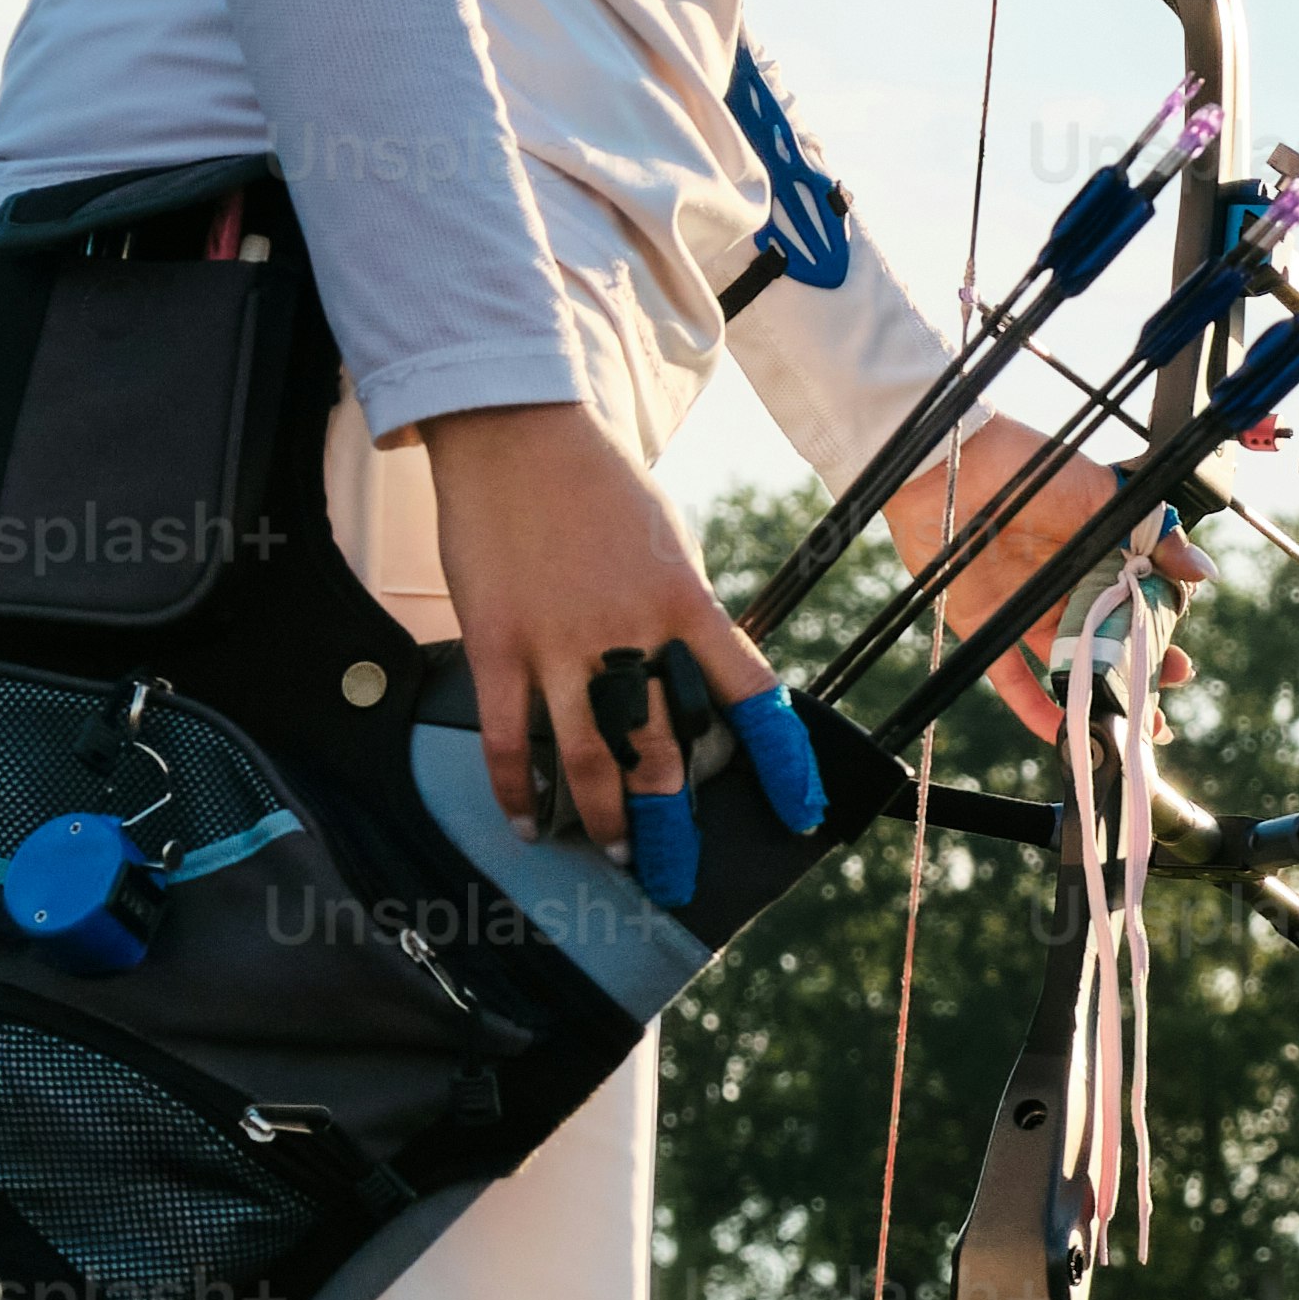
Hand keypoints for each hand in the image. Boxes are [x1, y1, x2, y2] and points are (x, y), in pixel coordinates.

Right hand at [412, 400, 774, 851]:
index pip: (749, 694)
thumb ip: (683, 612)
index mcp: (686, 602)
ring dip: (606, 819)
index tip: (799, 811)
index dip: (780, 760)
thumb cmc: (598, 487)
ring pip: (590, 758)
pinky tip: (527, 823)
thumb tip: (696, 676)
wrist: (520, 431)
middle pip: (663, 748)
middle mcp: (631, 630)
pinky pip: (509, 738)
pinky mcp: (499, 643)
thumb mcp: (669, 543)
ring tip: (615, 854)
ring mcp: (561, 642)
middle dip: (672, 819)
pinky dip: (517, 791)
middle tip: (674, 867)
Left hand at [882, 430, 1202, 732]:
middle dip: (1141, 670)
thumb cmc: (1035, 468)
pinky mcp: (989, 625)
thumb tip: (1203, 574)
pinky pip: (1014, 678)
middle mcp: (1065, 585)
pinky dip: (1036, 709)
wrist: (961, 461)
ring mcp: (1029, 608)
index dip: (1159, 631)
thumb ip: (1157, 536)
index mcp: (1097, 554)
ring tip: (1136, 721)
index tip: (1179, 654)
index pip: (1137, 603)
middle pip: (1108, 640)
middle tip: (1166, 689)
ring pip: (1071, 664)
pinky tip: (1066, 731)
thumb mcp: (1107, 497)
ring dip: (1101, 694)